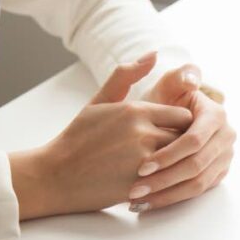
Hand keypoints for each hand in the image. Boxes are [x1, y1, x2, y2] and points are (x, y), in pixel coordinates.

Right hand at [9, 53, 193, 218]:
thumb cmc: (78, 137)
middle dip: (181, 145)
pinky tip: (154, 182)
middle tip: (172, 152)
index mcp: (136, 110)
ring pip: (178, 160)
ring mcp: (142, 161)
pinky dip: (165, 182)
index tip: (172, 133)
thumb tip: (153, 53)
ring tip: (164, 166)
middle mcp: (143, 133)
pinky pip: (167, 181)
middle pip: (185, 138)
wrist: (54, 176)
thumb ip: (126, 76)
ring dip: (175, 164)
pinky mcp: (139, 185)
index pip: (184, 116)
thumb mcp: (99, 101)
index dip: (181, 126)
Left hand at [128, 64, 235, 212]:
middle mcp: (226, 136)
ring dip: (166, 194)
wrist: (170, 120)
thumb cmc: (164, 101)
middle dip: (164, 179)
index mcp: (216, 115)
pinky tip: (148, 204)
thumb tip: (190, 80)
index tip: (141, 166)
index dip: (168, 155)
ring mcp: (225, 157)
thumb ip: (177, 77)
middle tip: (136, 189)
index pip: (193, 141)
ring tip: (137, 201)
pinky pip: (197, 191)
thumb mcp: (168, 86)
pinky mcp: (218, 173)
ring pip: (197, 183)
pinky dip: (172, 199)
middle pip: (196, 166)